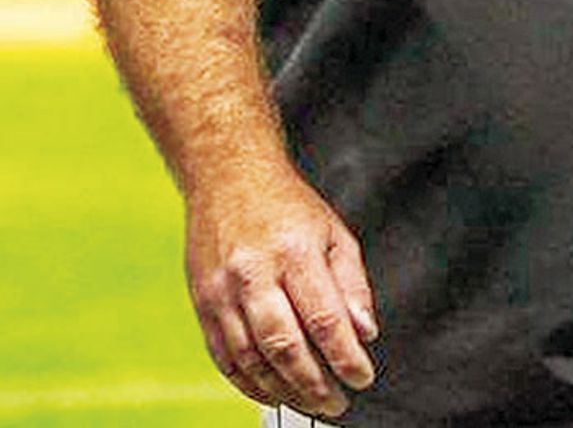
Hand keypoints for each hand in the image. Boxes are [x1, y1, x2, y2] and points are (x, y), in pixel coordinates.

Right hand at [185, 161, 379, 416]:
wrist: (228, 176)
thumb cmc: (285, 204)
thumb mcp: (333, 232)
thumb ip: (352, 284)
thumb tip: (364, 333)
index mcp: (294, 251)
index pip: (324, 319)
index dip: (345, 357)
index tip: (362, 377)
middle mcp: (255, 272)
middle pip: (285, 346)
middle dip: (315, 385)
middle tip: (337, 402)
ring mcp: (223, 291)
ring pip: (253, 359)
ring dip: (284, 391)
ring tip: (310, 402)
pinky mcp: (203, 303)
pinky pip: (225, 358)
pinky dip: (249, 384)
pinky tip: (272, 391)